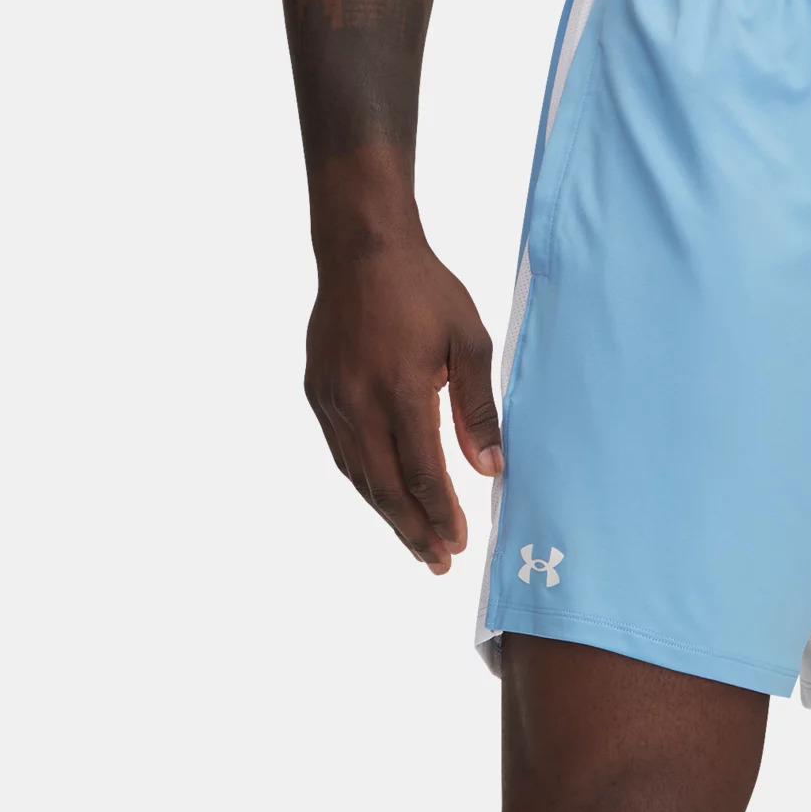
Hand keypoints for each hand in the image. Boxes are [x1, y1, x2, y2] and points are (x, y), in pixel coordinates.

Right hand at [304, 235, 501, 573]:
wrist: (361, 248)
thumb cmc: (423, 290)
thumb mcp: (469, 342)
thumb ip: (479, 411)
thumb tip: (491, 471)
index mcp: (401, 392)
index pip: (423, 474)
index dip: (441, 515)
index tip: (459, 543)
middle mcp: (359, 403)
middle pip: (388, 489)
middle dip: (414, 532)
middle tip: (438, 563)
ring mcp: (333, 400)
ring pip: (361, 476)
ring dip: (389, 514)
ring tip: (416, 542)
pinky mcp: (319, 392)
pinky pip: (343, 453)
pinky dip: (366, 482)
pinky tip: (386, 497)